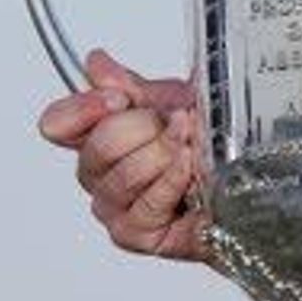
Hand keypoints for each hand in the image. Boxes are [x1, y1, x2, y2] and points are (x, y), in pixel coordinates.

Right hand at [34, 49, 207, 262]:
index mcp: (95, 138)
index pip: (57, 123)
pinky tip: (191, 169)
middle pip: (99, 144)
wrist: (243, 185)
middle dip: (146, 127)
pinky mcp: (134, 236)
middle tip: (178, 123)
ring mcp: (112, 208)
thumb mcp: (170, 102)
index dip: (84, 108)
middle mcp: (96, 175)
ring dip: (167, 153)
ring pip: (125, 173)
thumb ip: (130, 86)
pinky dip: (174, 181)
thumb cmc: (204, 148)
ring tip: (193, 147)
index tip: (119, 99)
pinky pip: (148, 203)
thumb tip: (96, 64)